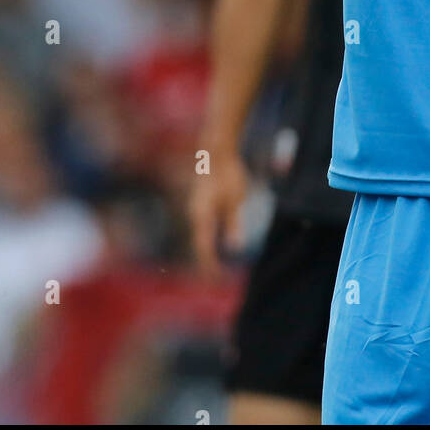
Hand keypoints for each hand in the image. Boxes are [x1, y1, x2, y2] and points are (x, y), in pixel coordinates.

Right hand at [189, 145, 248, 277]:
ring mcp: (195, 207)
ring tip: (215, 265)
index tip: (217, 280)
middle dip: (206, 262)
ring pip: (199, 235)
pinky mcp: (199, 202)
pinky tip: (214, 242)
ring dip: (206, 250)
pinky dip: (207, 238)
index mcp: (201, 216)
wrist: (216, 149)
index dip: (209, 266)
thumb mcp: (235, 199)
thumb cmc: (228, 173)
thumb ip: (233, 224)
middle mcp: (194, 214)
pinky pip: (202, 226)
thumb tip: (234, 248)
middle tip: (216, 279)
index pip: (203, 248)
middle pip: (198, 244)